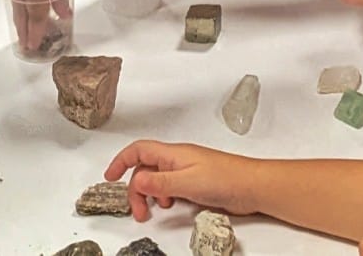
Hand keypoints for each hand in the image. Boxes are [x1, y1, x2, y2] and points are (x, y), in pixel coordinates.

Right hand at [105, 141, 262, 219]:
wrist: (253, 186)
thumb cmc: (226, 178)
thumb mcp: (186, 182)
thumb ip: (160, 183)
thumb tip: (137, 181)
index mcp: (172, 154)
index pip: (138, 151)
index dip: (121, 161)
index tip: (110, 177)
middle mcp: (177, 160)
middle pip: (145, 170)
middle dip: (136, 189)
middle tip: (138, 211)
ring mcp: (187, 171)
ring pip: (157, 180)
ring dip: (150, 195)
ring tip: (154, 211)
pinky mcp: (196, 184)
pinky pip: (171, 188)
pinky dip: (165, 197)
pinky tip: (172, 206)